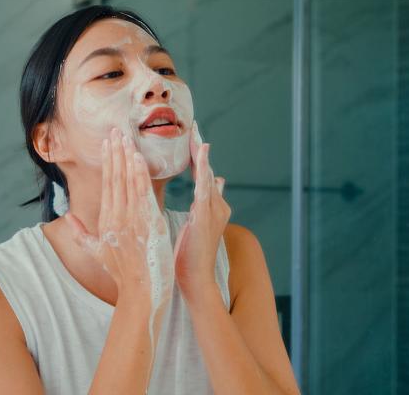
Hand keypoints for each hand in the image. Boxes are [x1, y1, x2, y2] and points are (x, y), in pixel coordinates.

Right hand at [64, 128, 173, 306]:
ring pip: (129, 182)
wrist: (141, 290)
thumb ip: (80, 233)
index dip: (108, 160)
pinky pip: (143, 194)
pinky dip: (140, 175)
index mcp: (106, 221)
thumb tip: (65, 217)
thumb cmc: (121, 272)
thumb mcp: (95, 252)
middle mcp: (117, 217)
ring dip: (128, 157)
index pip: (107, 184)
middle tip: (116, 129)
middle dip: (116, 152)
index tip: (109, 142)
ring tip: (127, 137)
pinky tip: (139, 158)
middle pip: (116, 177)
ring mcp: (132, 219)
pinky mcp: (149, 223)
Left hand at [174, 121, 229, 295]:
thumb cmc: (190, 257)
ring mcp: (214, 210)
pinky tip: (202, 151)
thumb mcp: (197, 225)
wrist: (194, 280)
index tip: (192, 139)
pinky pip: (205, 185)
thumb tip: (218, 181)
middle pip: (207, 172)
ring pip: (207, 175)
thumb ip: (207, 203)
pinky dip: (205, 167)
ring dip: (202, 154)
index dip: (198, 158)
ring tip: (197, 134)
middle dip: (200, 150)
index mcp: (211, 208)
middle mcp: (216, 206)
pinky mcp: (207, 214)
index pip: (203, 177)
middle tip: (194, 128)